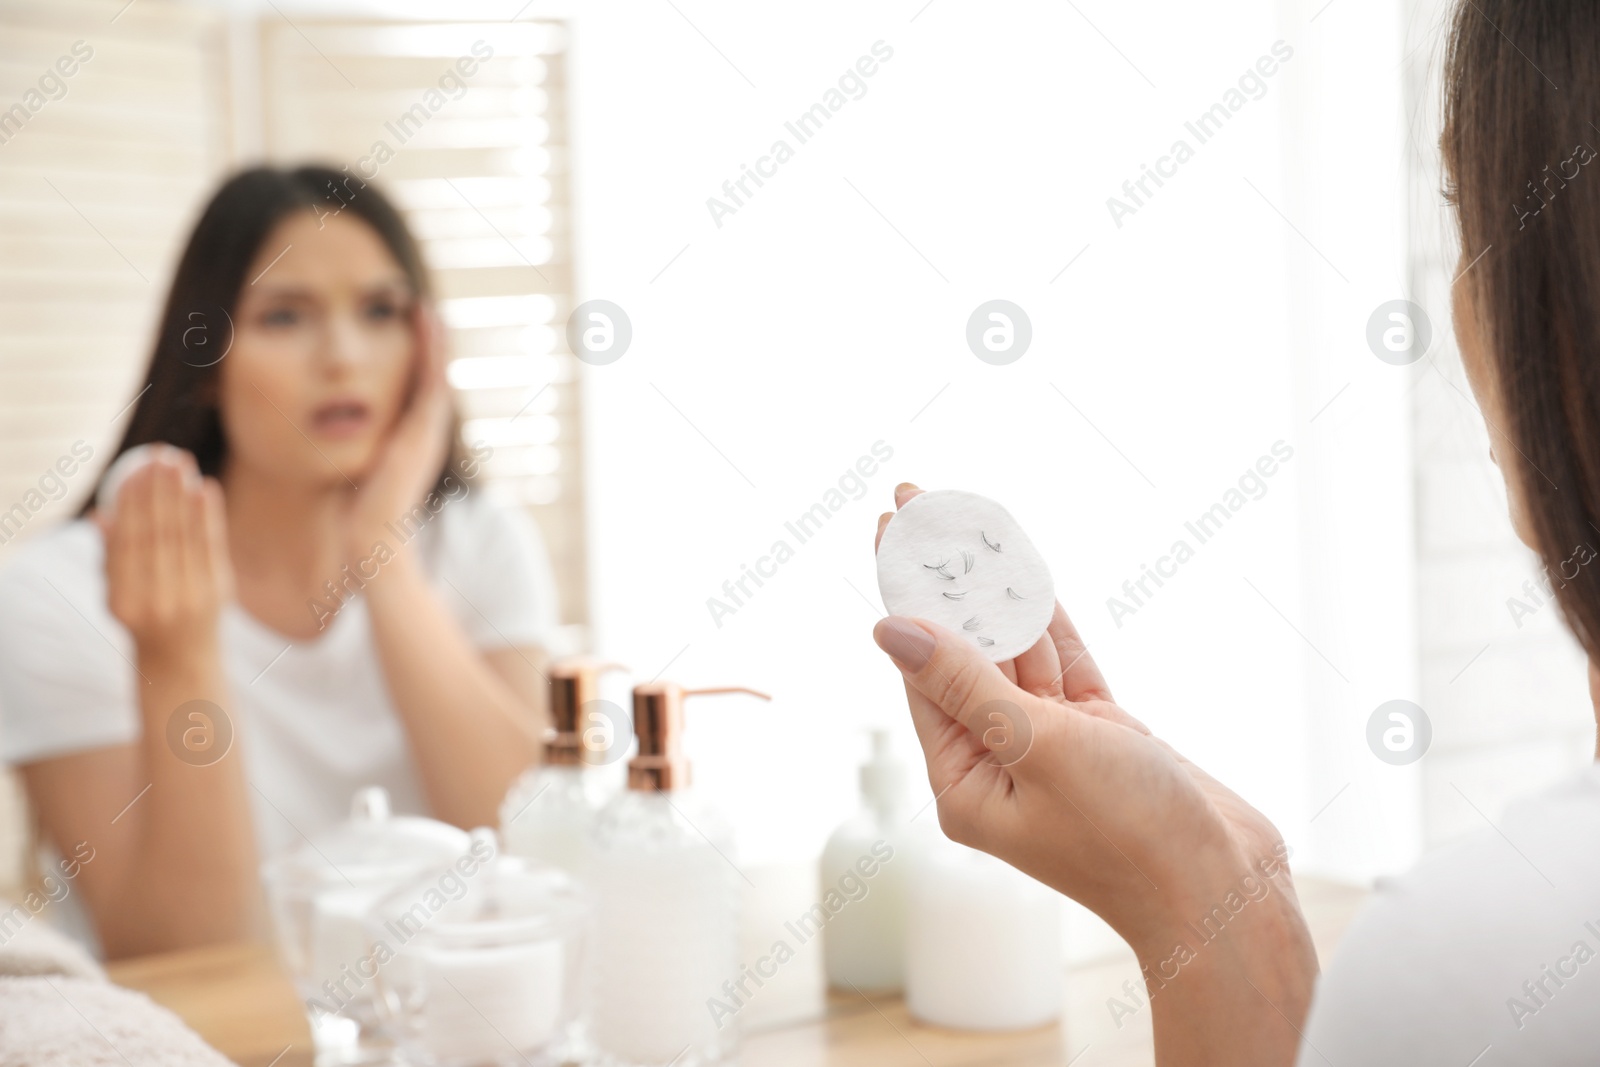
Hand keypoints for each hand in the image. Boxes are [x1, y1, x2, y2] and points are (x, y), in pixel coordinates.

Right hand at [99, 446, 233, 661]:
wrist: (181, 659)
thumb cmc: (142, 618)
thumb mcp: (115, 594)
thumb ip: (110, 557)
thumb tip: (99, 514)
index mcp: (124, 600)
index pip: (127, 543)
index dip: (130, 505)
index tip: (132, 473)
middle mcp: (158, 599)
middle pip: (158, 533)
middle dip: (158, 490)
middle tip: (159, 455)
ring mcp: (191, 596)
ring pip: (185, 535)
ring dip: (182, 494)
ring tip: (180, 461)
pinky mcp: (218, 591)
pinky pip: (212, 545)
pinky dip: (208, 515)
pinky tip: (205, 487)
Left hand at [342, 301, 453, 562]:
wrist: (370, 533)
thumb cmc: (356, 511)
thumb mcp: (355, 469)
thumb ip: (353, 450)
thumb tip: (327, 438)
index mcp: (411, 441)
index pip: (415, 391)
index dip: (414, 362)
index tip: (404, 333)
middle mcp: (425, 432)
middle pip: (431, 377)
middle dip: (429, 345)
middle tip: (420, 310)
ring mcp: (428, 429)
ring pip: (437, 372)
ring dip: (433, 338)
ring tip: (424, 308)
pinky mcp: (425, 427)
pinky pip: (433, 376)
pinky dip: (432, 347)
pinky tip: (424, 318)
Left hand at [872, 483, 1312, 962]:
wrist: (1225, 895)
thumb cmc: (1130, 837)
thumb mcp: (1037, 748)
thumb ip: (968, 682)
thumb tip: (891, 629)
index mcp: (963, 779)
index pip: (924, 665)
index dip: (908, 588)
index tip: (893, 526)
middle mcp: (997, 761)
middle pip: (962, 648)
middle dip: (944, 575)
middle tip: (918, 501)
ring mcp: (1049, 747)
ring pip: (1016, 649)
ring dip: (995, 586)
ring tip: (964, 518)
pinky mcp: (1098, 737)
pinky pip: (1063, 664)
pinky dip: (1047, 617)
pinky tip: (1021, 570)